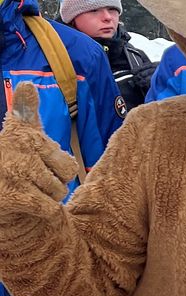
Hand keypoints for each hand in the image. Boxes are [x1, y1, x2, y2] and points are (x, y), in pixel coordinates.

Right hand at [0, 81, 78, 214]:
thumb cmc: (7, 156)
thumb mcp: (17, 130)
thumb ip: (26, 111)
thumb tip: (28, 84)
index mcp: (27, 137)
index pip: (69, 164)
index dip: (58, 169)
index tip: (40, 165)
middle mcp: (22, 154)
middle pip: (66, 179)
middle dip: (54, 183)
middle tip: (33, 180)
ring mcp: (16, 175)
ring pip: (57, 194)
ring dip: (46, 198)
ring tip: (27, 189)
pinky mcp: (12, 197)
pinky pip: (48, 209)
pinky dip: (42, 211)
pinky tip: (26, 203)